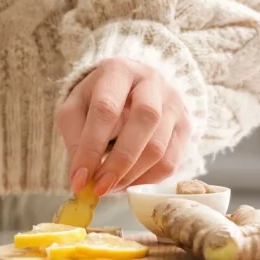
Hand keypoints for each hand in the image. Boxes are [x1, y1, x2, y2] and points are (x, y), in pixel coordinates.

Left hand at [56, 58, 189, 196]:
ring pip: (159, 146)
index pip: (106, 109)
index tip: (80, 178)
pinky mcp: (186, 125)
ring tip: (110, 187)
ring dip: (132, 176)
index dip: (91, 147)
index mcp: (118, 70)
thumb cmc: (98, 99)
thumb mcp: (75, 108)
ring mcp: (174, 103)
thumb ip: (74, 138)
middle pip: (144, 121)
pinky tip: (128, 182)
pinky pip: (171, 162)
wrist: (131, 87)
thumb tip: (83, 177)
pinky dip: (147, 180)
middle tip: (100, 188)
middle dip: (119, 162)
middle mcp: (151, 81)